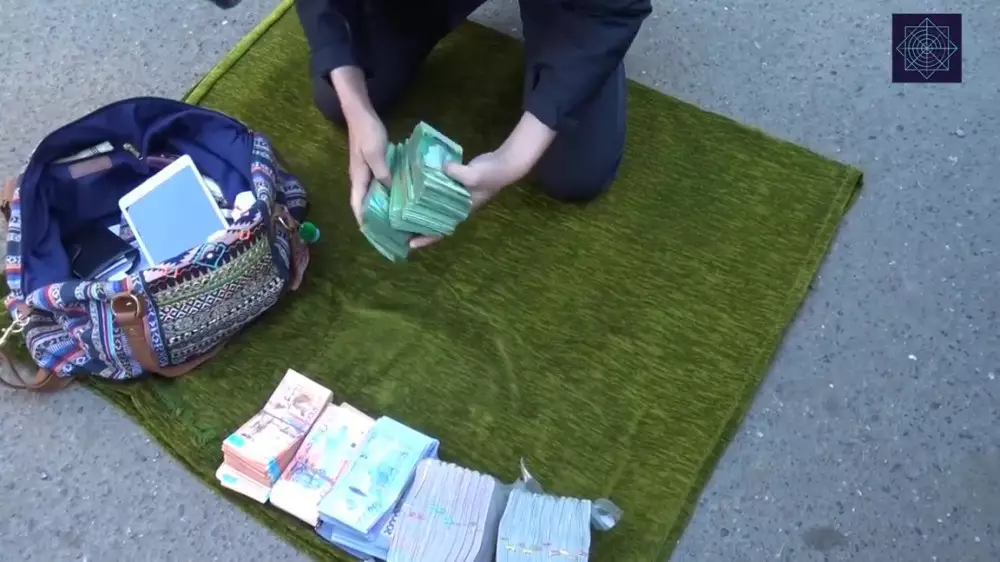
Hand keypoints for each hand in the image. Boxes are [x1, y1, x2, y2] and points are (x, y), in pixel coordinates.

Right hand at [345, 106, 390, 224]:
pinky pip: (379, 183)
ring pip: (372, 193)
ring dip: (381, 205)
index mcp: (358, 178)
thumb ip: (382, 172)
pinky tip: (398, 195)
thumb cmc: (366, 132)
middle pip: (365, 202)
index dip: (363, 220)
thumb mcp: (375, 152)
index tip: (372, 235)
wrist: (361, 113)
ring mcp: (366, 171)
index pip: (358, 204)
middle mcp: (360, 178)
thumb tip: (390, 190)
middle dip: (373, 217)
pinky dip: (386, 191)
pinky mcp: (373, 165)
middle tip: (388, 230)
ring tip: (395, 218)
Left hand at [409, 149, 525, 249]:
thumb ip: (457, 173)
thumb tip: (440, 168)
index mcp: (460, 211)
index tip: (410, 244)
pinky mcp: (454, 184)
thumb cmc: (491, 175)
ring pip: (433, 207)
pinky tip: (412, 186)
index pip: (441, 231)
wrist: (505, 164)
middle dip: (417, 227)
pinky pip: (435, 191)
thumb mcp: (475, 175)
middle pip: (433, 222)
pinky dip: (424, 192)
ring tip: (399, 209)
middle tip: (396, 227)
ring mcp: (455, 197)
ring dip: (418, 209)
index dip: (426, 239)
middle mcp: (455, 208)